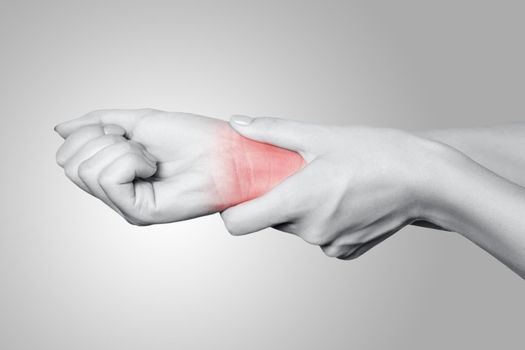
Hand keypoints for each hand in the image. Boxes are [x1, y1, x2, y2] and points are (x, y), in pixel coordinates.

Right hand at [55, 109, 302, 224]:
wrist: (225, 151)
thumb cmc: (193, 138)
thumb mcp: (137, 122)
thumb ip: (97, 125)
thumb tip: (59, 128)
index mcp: (113, 174)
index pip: (67, 156)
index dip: (93, 133)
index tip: (129, 134)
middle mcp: (116, 194)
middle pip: (69, 166)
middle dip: (103, 141)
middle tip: (141, 147)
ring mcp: (126, 205)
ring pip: (85, 171)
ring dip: (120, 149)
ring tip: (151, 157)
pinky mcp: (139, 213)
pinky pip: (108, 177)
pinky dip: (130, 159)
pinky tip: (153, 165)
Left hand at [221, 116, 454, 258]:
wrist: (425, 180)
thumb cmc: (376, 153)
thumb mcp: (320, 135)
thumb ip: (272, 132)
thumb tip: (238, 124)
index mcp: (297, 201)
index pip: (239, 223)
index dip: (233, 209)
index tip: (242, 193)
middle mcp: (309, 230)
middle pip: (272, 219)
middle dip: (279, 198)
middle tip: (302, 174)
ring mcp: (329, 244)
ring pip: (297, 226)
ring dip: (303, 208)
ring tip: (331, 184)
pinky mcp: (346, 251)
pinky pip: (320, 236)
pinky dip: (324, 220)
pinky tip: (346, 201)